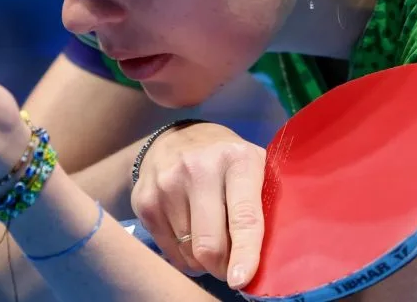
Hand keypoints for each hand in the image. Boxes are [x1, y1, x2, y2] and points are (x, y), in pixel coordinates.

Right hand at [130, 121, 265, 289]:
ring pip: (188, 254)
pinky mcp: (144, 200)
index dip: (245, 253)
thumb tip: (272, 257)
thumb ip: (263, 203)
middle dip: (223, 266)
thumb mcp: (253, 166)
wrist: (176, 136)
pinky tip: (188, 234)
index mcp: (236, 160)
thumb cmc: (226, 160)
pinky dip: (183, 255)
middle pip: (210, 245)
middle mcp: (198, 168)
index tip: (242, 279)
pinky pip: (169, 252)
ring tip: (208, 238)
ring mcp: (166, 184)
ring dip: (203, 260)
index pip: (244, 216)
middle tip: (230, 265)